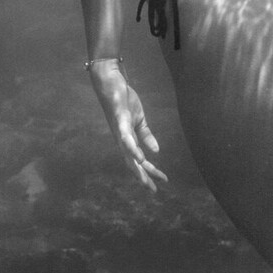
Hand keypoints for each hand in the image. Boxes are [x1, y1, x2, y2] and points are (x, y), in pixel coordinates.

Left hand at [89, 62, 166, 189]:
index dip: (150, 173)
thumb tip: (156, 151)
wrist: (111, 81)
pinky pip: (126, 138)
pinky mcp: (120, 120)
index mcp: (127, 139)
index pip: (139, 161)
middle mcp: (121, 139)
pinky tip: (140, 158)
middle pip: (132, 163)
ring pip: (128, 154)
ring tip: (145, 180)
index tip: (161, 182)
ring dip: (136, 168)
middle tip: (153, 191)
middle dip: (142, 177)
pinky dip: (132, 149)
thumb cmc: (123, 99)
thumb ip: (146, 136)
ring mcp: (119, 131)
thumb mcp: (139, 120)